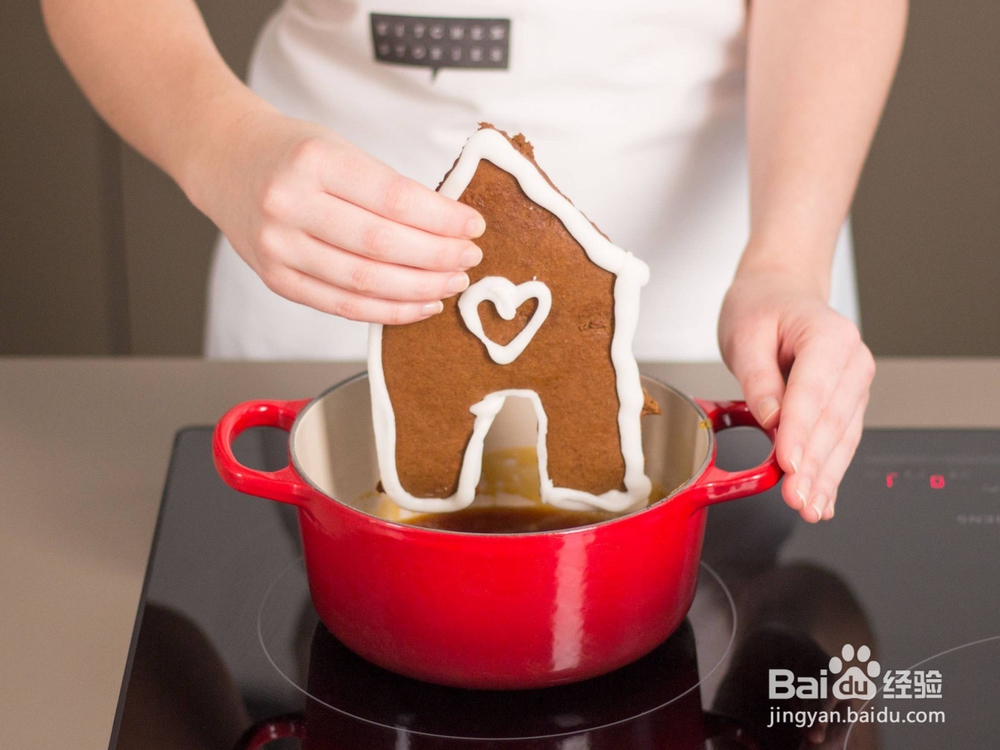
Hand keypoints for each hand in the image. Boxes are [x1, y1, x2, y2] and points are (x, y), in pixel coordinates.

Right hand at [189, 109, 485, 323]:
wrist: (225, 161)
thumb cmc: (291, 153)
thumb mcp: (338, 148)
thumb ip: (385, 188)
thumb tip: (450, 228)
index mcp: (313, 160)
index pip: (394, 198)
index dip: (442, 219)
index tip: (473, 225)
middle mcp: (289, 204)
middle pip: (381, 245)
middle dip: (437, 257)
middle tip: (469, 258)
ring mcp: (278, 247)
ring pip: (364, 283)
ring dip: (419, 288)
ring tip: (452, 283)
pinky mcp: (276, 280)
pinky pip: (342, 306)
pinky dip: (388, 311)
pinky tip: (420, 305)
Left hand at [718, 268, 874, 521]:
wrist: (780, 291)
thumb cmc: (762, 306)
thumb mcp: (746, 333)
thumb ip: (758, 377)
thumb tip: (770, 418)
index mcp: (829, 337)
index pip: (813, 391)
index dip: (800, 431)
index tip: (786, 462)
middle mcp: (852, 362)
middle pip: (833, 421)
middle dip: (814, 465)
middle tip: (796, 499)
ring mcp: (854, 384)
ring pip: (841, 438)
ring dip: (825, 477)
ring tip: (809, 507)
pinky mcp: (846, 403)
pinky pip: (840, 441)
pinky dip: (829, 472)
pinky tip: (821, 499)